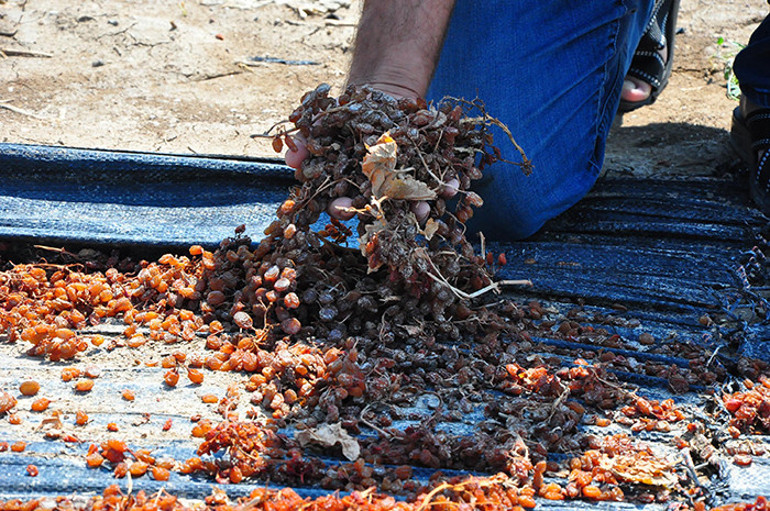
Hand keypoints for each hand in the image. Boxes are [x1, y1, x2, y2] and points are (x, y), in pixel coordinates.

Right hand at [284, 123, 459, 222]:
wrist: (382, 93)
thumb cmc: (349, 115)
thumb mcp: (325, 124)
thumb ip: (307, 142)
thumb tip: (291, 158)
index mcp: (352, 187)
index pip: (344, 205)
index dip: (342, 209)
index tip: (342, 209)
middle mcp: (379, 191)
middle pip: (381, 210)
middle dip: (386, 217)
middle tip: (391, 221)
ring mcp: (406, 183)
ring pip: (412, 202)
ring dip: (419, 208)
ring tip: (425, 212)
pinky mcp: (429, 170)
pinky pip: (440, 181)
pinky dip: (448, 185)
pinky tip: (454, 187)